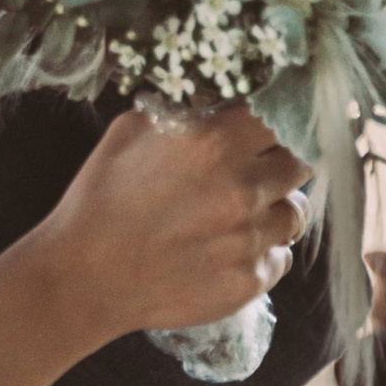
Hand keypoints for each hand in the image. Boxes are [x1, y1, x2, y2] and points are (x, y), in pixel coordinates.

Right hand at [52, 100, 310, 339]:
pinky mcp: (250, 280)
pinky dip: (261, 252)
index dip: (273, 120)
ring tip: (238, 215)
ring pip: (296, 214)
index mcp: (213, 143)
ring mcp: (250, 239)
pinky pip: (280, 258)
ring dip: (274, 209)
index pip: (280, 117)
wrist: (85, 279)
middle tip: (254, 170)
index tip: (263, 128)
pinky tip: (225, 250)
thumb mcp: (128, 132)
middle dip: (280, 163)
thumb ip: (181, 113)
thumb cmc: (99, 199)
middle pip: (300, 164)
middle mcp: (242, 189)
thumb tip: (213, 105)